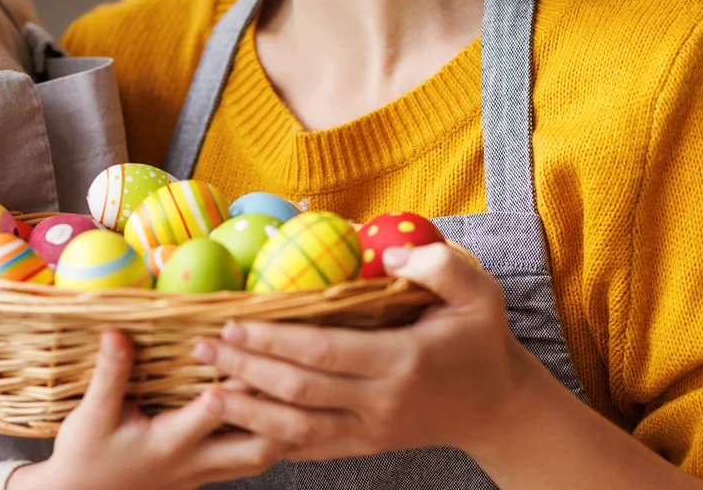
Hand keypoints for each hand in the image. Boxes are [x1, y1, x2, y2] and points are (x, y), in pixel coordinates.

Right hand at [6, 329, 278, 489]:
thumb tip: (116, 333)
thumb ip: (110, 374)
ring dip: (281, 429)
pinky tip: (274, 416)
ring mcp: (201, 474)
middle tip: (296, 375)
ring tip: (297, 394)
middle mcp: (194, 462)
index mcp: (170, 443)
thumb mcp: (92, 414)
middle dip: (280, 413)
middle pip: (257, 447)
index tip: (251, 351)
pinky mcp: (201, 477)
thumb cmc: (85, 455)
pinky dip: (266, 441)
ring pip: (259, 459)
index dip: (235, 383)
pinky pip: (246, 463)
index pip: (214, 413)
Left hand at [191, 242, 543, 459]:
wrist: (500, 407)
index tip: (233, 321)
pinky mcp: (365, 446)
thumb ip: (437, 265)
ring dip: (247, 411)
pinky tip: (238, 424)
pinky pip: (310, 449)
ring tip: (205, 391)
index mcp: (402, 361)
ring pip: (297, 430)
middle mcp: (381, 403)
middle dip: (245, 369)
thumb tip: (387, 253)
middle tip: (201, 347)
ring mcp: (371, 431)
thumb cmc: (482, 341)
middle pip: (299, 391)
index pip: (324, 352)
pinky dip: (270, 439)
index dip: (274, 340)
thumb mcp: (478, 292)